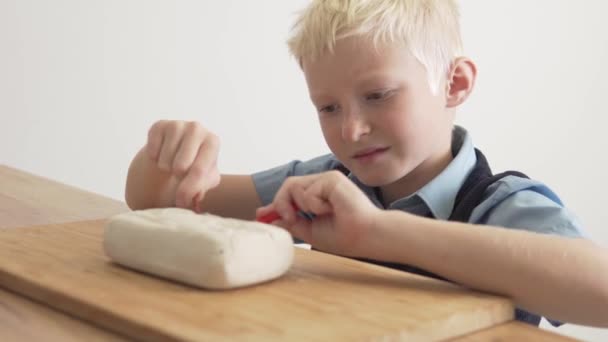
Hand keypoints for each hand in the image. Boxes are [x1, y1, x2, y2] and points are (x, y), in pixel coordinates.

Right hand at [146, 120, 220, 210]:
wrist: (175, 157)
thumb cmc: (193, 170)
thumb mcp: (203, 182)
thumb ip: (199, 189)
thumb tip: (188, 197)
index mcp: (213, 142)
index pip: (199, 171)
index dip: (188, 189)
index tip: (181, 202)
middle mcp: (197, 128)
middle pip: (181, 165)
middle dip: (177, 176)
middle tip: (179, 173)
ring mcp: (178, 124)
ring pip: (165, 159)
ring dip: (165, 167)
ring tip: (172, 163)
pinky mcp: (159, 125)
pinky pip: (152, 150)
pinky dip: (154, 158)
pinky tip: (161, 154)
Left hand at [256, 171, 380, 255]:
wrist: (366, 236)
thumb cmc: (345, 235)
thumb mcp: (310, 231)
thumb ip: (291, 223)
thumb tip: (270, 220)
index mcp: (317, 197)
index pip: (290, 195)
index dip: (275, 205)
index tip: (260, 216)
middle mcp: (322, 185)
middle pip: (288, 187)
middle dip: (281, 204)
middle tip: (290, 218)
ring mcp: (327, 180)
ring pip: (294, 186)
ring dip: (301, 205)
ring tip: (319, 214)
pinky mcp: (332, 178)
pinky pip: (308, 190)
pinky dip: (315, 204)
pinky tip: (331, 209)